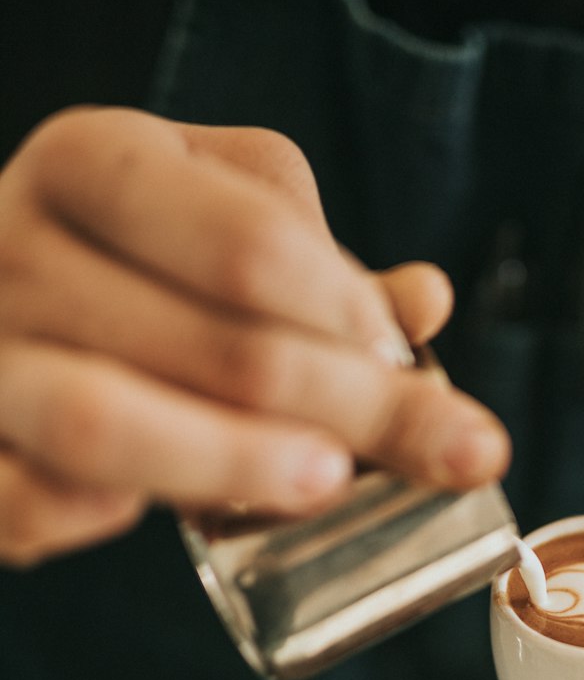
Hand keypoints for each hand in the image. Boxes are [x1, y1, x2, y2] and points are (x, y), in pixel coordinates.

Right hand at [0, 107, 509, 563]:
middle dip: (350, 406)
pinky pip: (25, 500)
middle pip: (217, 342)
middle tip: (446, 452)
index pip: (250, 242)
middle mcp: (17, 247)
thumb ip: (316, 265)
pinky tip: (168, 514)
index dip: (347, 312)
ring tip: (329, 481)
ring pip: (105, 420)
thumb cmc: (117, 262)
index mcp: (95, 163)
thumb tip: (425, 302)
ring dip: (236, 460)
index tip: (407, 359)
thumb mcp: (212, 220)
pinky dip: (95, 515)